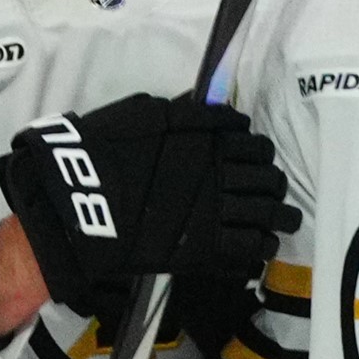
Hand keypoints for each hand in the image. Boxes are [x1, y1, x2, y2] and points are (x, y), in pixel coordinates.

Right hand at [0, 94, 298, 319]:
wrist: (76, 202)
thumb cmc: (101, 153)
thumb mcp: (140, 116)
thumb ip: (181, 116)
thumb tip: (206, 109)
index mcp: (206, 138)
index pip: (253, 142)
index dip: (259, 151)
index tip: (256, 159)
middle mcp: (219, 172)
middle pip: (267, 176)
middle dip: (274, 183)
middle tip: (273, 189)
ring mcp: (215, 212)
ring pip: (267, 213)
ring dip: (280, 216)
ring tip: (282, 221)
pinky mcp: (206, 249)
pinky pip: (251, 248)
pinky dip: (261, 247)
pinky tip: (260, 247)